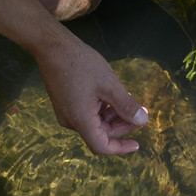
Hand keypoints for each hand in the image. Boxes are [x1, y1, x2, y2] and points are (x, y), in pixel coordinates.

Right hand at [36, 36, 148, 154]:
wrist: (53, 47)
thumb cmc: (82, 65)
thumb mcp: (111, 86)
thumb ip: (127, 106)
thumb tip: (142, 121)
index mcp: (80, 120)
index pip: (101, 146)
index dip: (121, 148)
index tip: (137, 144)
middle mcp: (71, 120)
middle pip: (101, 133)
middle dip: (123, 125)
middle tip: (142, 112)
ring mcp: (67, 111)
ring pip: (96, 122)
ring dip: (115, 115)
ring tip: (131, 101)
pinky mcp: (67, 102)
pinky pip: (89, 113)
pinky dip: (105, 108)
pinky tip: (117, 96)